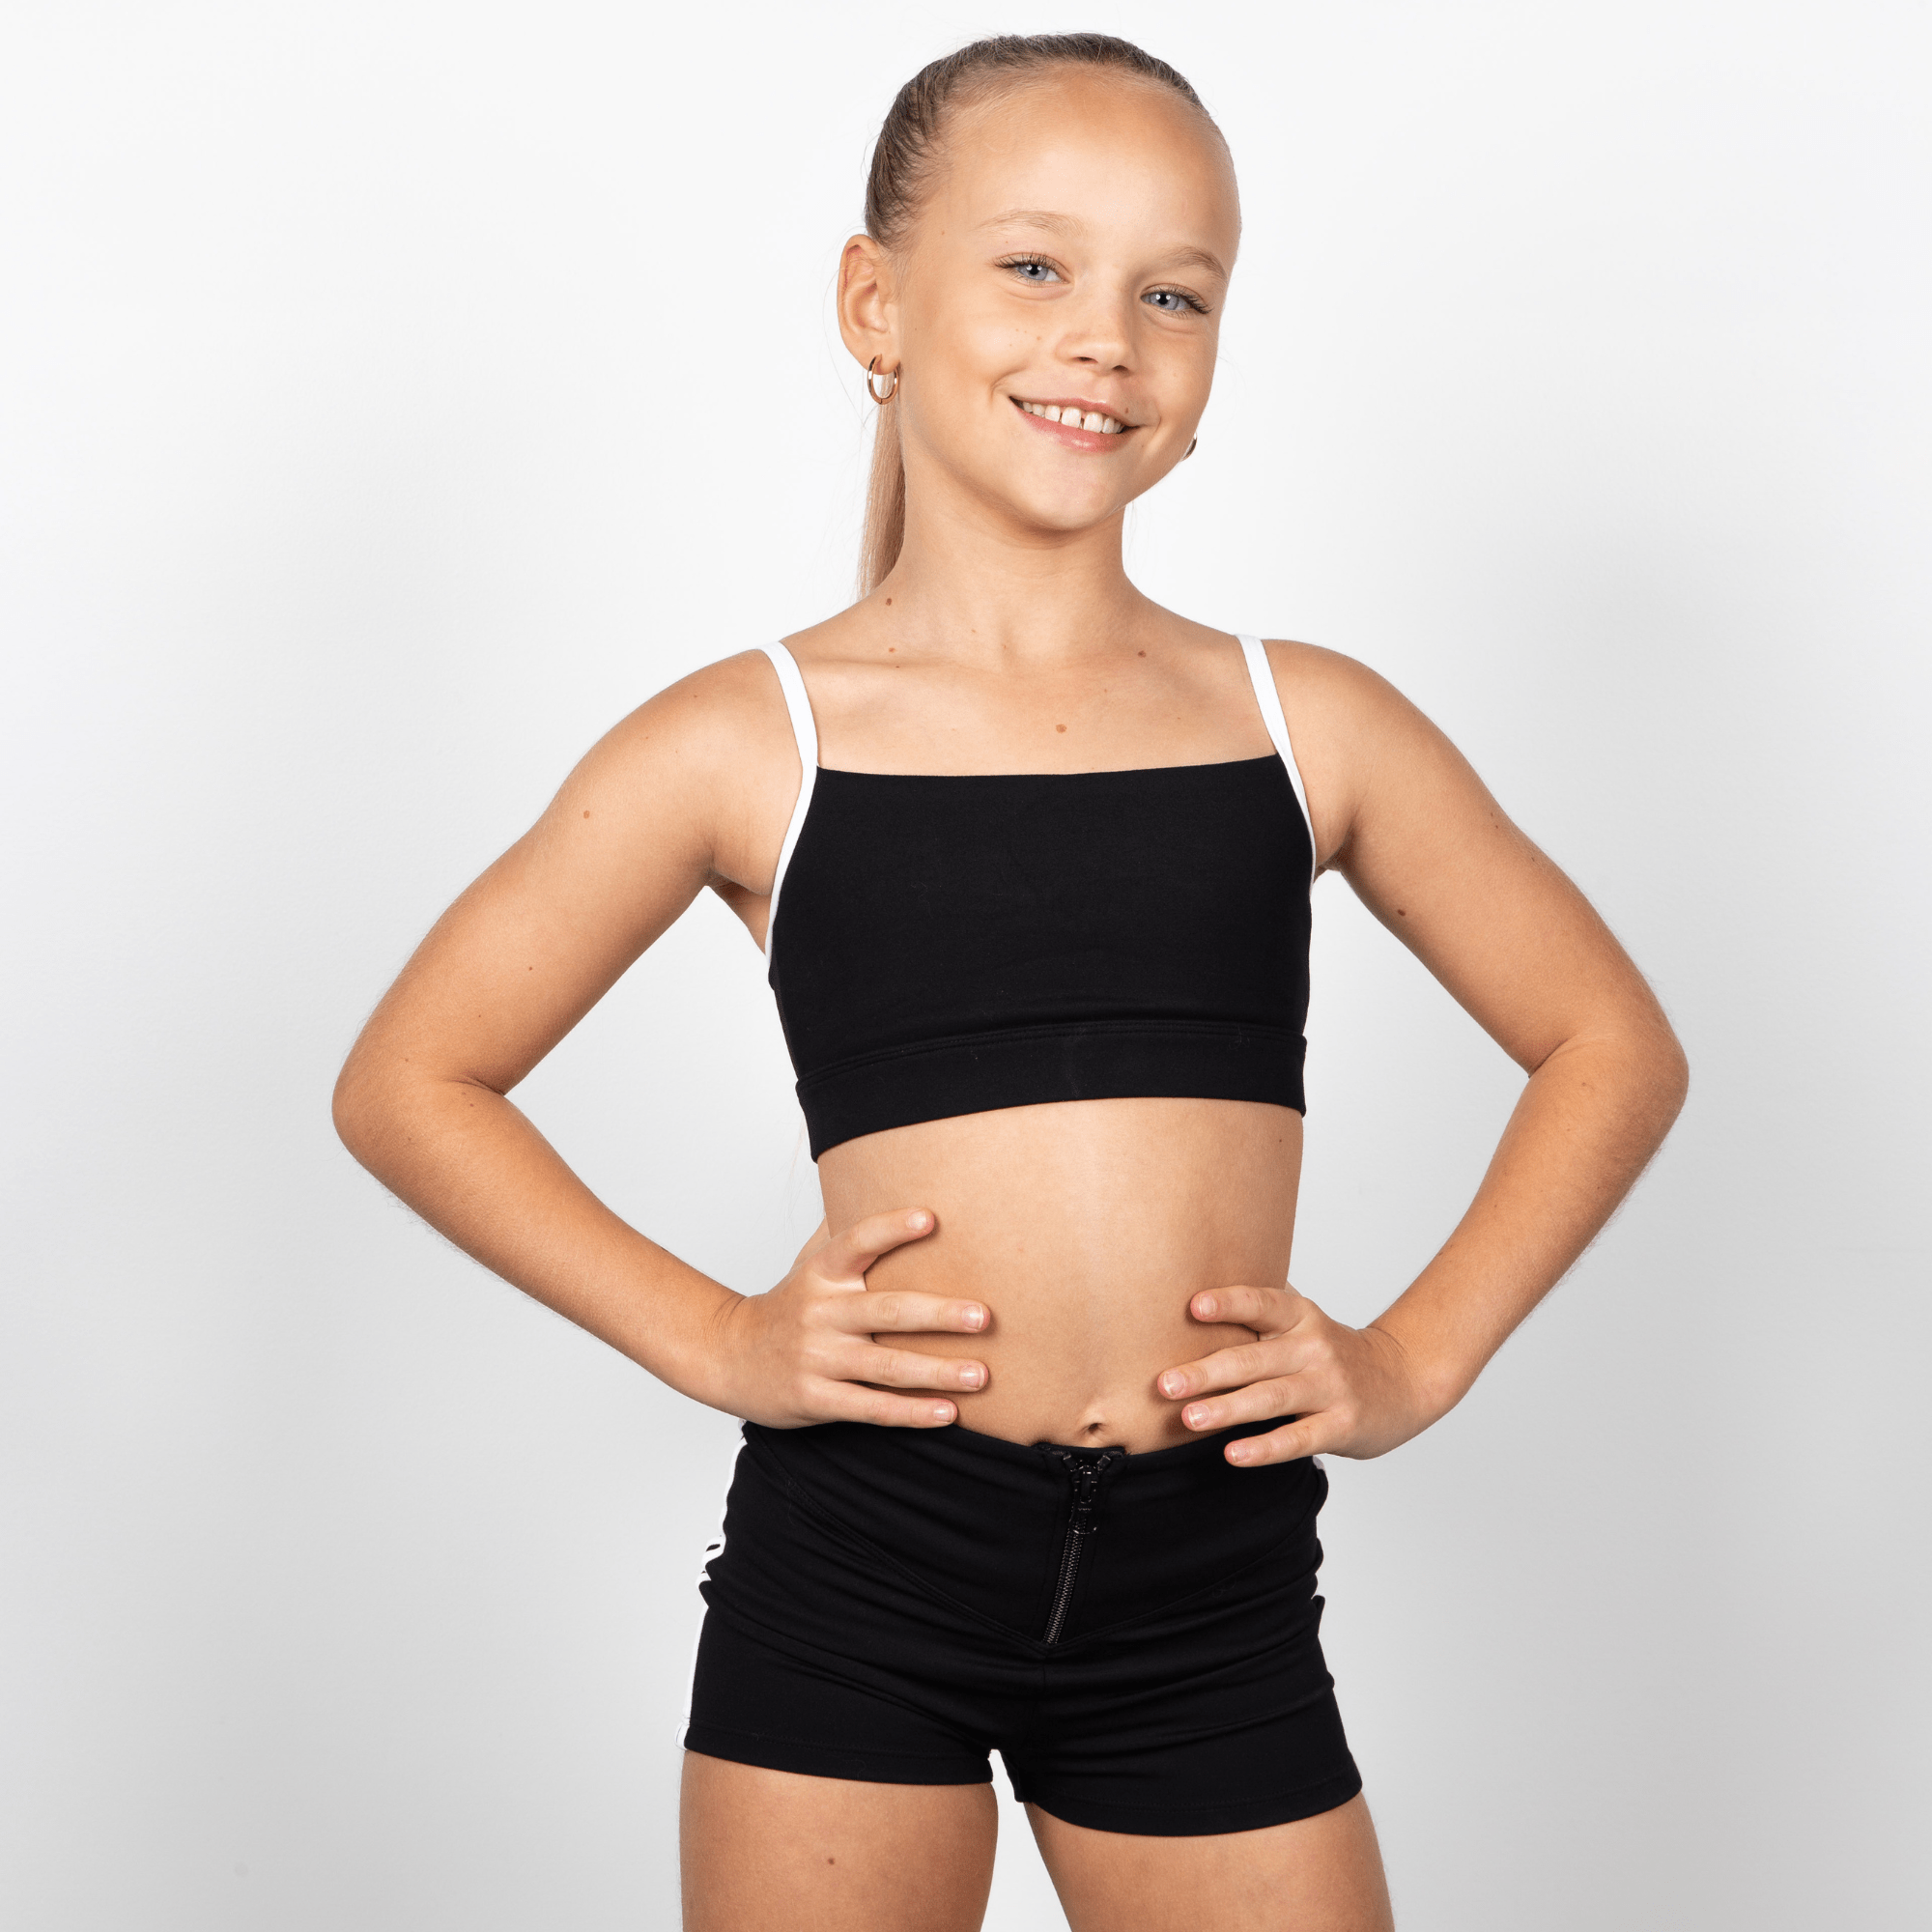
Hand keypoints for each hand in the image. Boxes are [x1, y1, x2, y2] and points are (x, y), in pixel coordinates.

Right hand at [703, 1209, 989, 1428]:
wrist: (728, 1355)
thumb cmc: (787, 1305)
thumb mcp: (808, 1262)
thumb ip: (845, 1230)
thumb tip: (882, 1180)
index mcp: (823, 1273)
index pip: (857, 1242)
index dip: (891, 1229)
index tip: (930, 1218)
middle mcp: (821, 1312)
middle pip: (887, 1311)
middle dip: (939, 1314)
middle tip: (983, 1316)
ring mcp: (818, 1358)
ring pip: (887, 1366)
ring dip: (938, 1370)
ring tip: (981, 1373)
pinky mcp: (817, 1398)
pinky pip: (871, 1407)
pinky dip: (911, 1412)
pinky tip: (948, 1411)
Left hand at [1157, 1285, 1435, 1466]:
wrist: (1405, 1379)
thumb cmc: (1334, 1352)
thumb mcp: (1304, 1321)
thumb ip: (1260, 1311)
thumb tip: (1189, 1294)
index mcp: (1301, 1317)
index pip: (1262, 1304)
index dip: (1229, 1304)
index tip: (1193, 1307)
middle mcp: (1314, 1348)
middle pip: (1255, 1359)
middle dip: (1207, 1371)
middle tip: (1165, 1383)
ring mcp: (1329, 1388)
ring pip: (1272, 1399)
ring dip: (1228, 1408)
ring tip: (1190, 1418)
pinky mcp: (1340, 1426)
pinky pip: (1298, 1439)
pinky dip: (1265, 1448)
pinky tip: (1234, 1454)